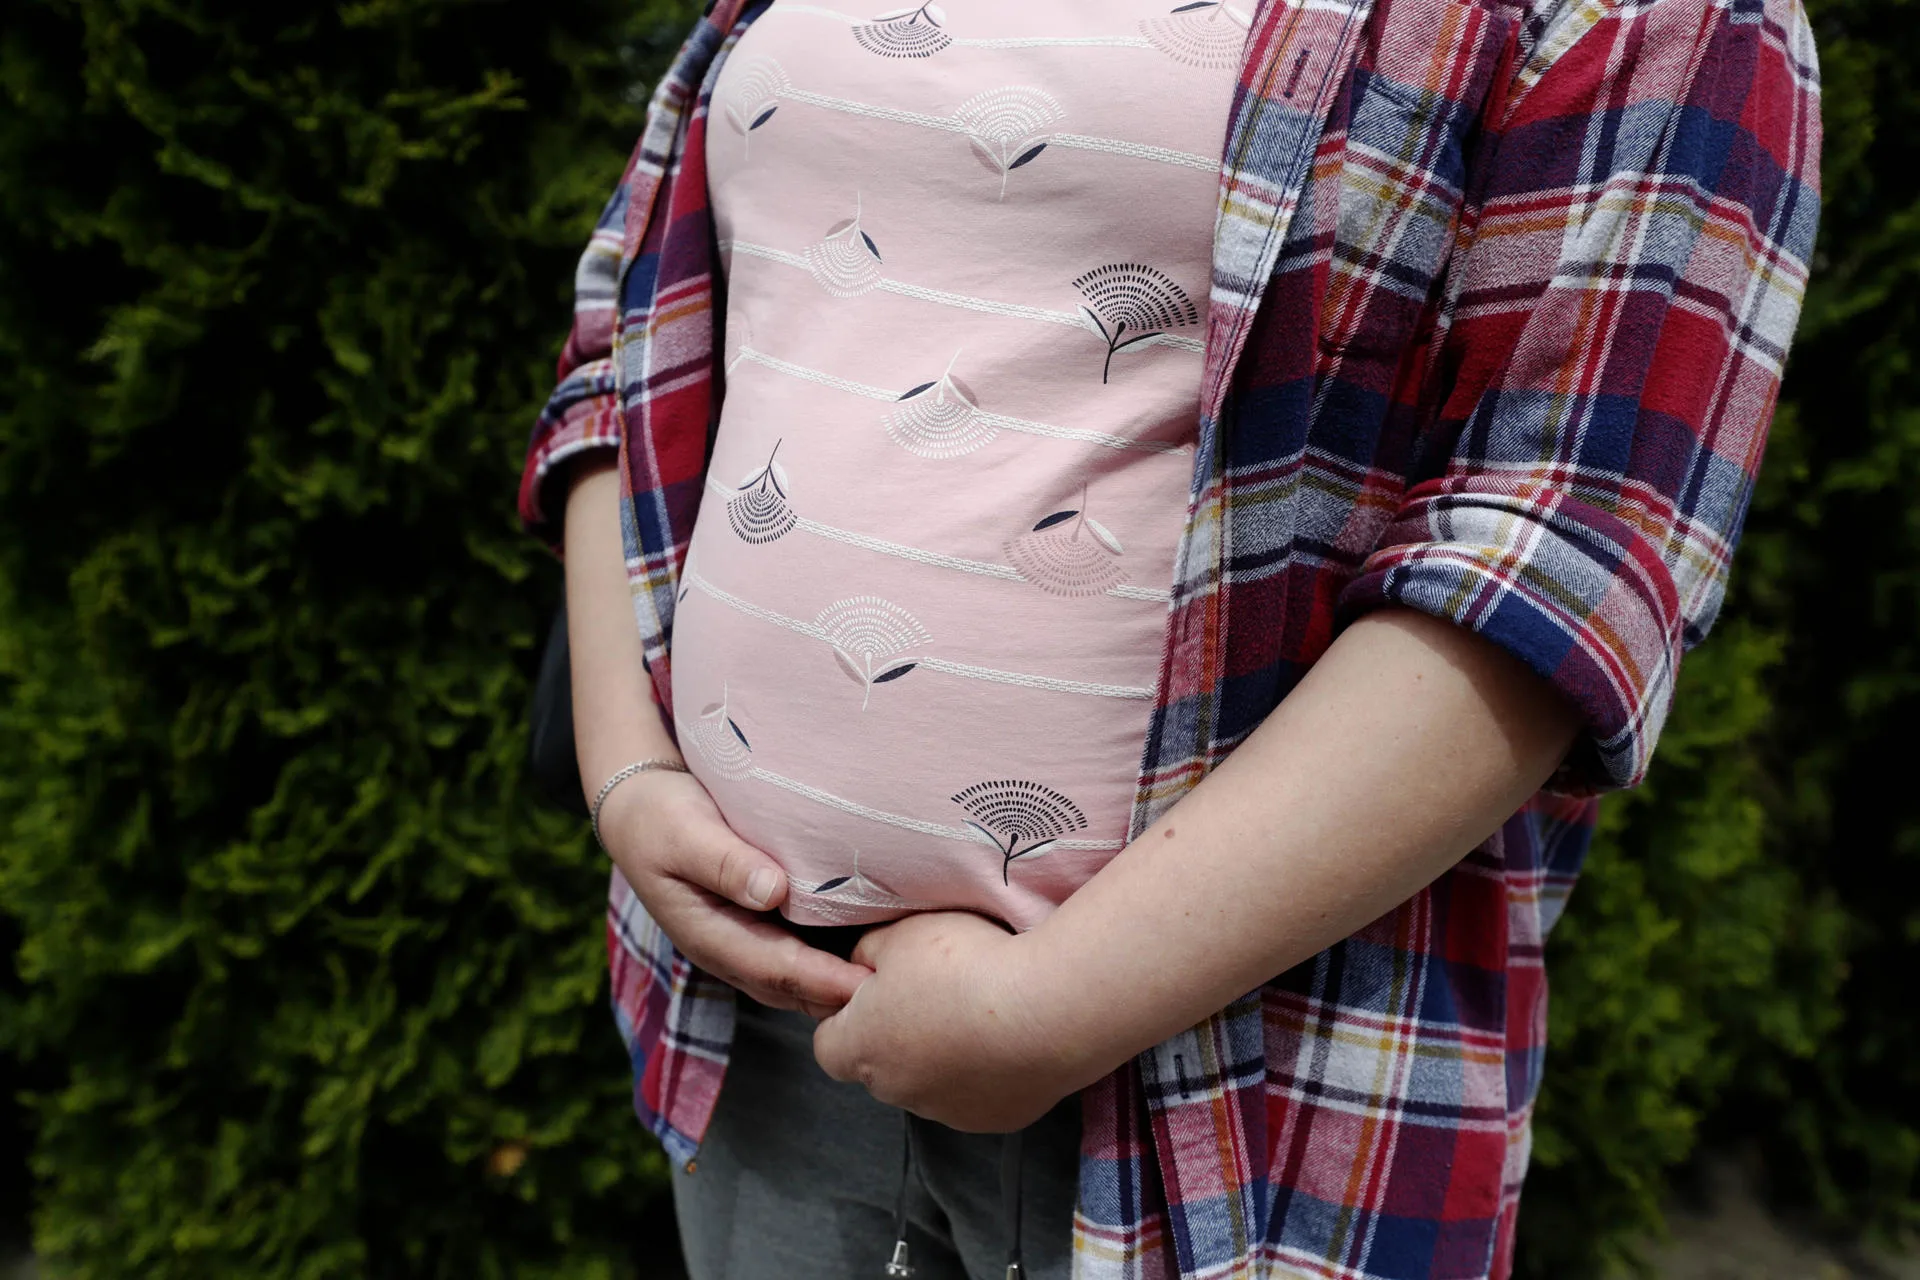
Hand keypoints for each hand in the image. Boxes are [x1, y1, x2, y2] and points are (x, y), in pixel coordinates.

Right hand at [598, 768, 870, 1016]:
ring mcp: (745, 943)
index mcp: (709, 934)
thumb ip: (725, 862)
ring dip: (840, 986)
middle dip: (840, 996)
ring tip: (896, 980)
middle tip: (900, 993)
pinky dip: (834, 960)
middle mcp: (730, 950)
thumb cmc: (661, 817)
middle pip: (792, 989)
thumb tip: (772, 891)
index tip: (864, 983)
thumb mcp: (684, 832)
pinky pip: (802, 954)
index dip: (820, 979)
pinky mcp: (760, 927)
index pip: (773, 968)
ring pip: (799, 982)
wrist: (641, 812)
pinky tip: (872, 949)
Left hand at [811, 912, 1079, 1131]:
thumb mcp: (902, 934)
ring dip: (944, 1055)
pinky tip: (1010, 1037)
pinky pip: (978, 1094)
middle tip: (936, 992)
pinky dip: (986, 1070)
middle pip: (882, 1066)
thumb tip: (863, 967)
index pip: (828, 1046)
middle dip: (898, 1035)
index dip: (846, 1017)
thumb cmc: (964, 965)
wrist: (1047, 1011)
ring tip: (980, 1012)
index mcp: (863, 1048)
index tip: (876, 988)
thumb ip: (868, 952)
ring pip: (930, 1083)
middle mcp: (896, 1091)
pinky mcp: (995, 1120)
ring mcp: (947, 1113)